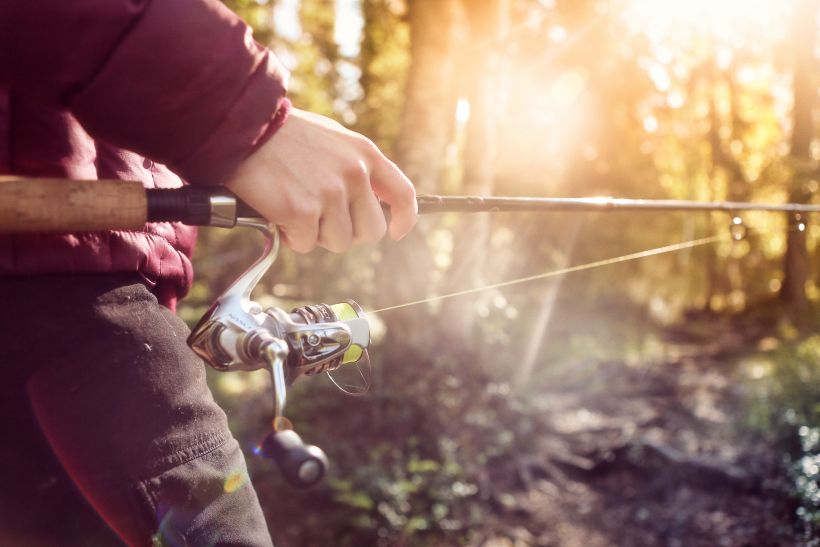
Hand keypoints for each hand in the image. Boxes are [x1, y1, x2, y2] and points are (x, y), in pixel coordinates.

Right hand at [226, 107, 417, 252]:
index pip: (403, 194)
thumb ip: (354, 166)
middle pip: (370, 230)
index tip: (397, 231)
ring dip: (316, 234)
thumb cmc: (282, 135)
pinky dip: (291, 236)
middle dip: (348, 232)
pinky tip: (279, 212)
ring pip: (338, 242)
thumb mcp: (332, 139)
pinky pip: (306, 244)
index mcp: (365, 154)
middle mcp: (354, 174)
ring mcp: (329, 194)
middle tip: (322, 219)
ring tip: (295, 207)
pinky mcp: (302, 212)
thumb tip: (367, 200)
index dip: (404, 219)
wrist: (243, 127)